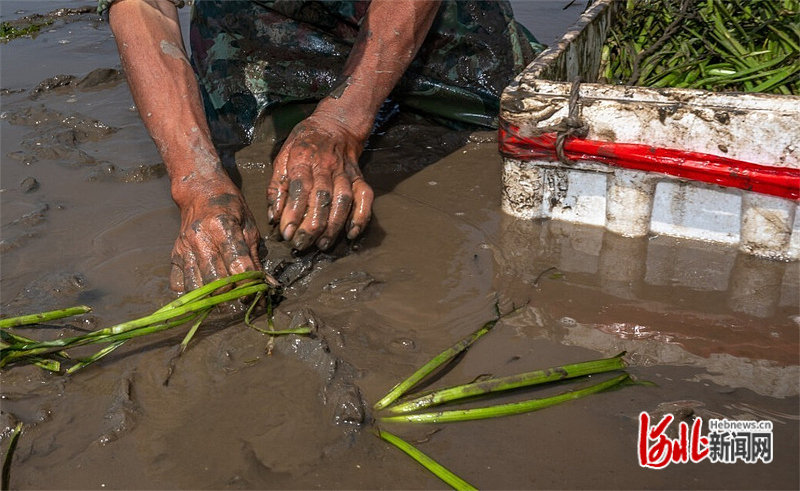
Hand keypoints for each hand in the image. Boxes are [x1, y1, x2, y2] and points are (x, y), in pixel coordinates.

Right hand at [170, 175, 262, 291]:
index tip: (257, 295)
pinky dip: (192, 293)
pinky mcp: (174, 256)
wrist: (200, 192)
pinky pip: (179, 285)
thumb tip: (267, 285)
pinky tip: (205, 291)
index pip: (237, 265)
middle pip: (215, 281)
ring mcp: (184, 248)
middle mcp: (200, 239)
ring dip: (212, 299)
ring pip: (196, 287)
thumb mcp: (249, 227)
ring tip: (226, 299)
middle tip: (242, 300)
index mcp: (222, 228)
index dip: (249, 285)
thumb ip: (255, 258)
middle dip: (232, 295)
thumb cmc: (230, 208)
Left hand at [267, 113, 373, 250]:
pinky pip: (364, 198)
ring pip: (342, 201)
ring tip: (322, 244)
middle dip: (311, 225)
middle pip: (321, 198)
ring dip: (334, 225)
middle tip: (301, 244)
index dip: (292, 213)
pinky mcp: (360, 178)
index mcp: (303, 158)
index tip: (286, 233)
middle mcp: (326, 166)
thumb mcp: (282, 156)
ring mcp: (346, 173)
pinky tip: (352, 233)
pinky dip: (361, 216)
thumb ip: (276, 186)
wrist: (336, 124)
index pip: (299, 188)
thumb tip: (274, 216)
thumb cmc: (304, 143)